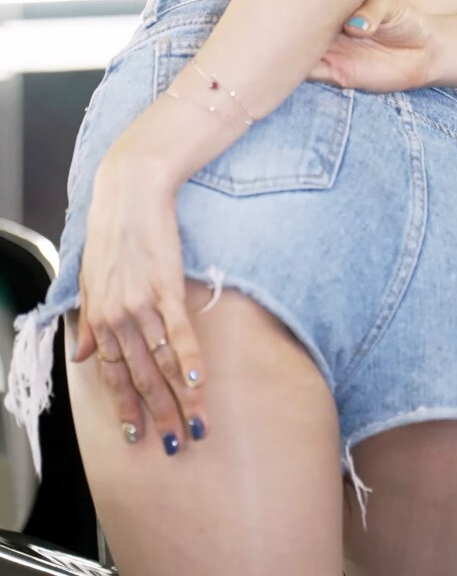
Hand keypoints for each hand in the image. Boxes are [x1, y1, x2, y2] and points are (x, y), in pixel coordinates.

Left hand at [71, 148, 207, 452]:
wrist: (130, 190)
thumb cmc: (112, 230)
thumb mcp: (91, 278)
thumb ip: (88, 321)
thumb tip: (80, 355)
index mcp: (98, 316)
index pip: (111, 374)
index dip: (126, 406)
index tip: (137, 434)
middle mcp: (117, 317)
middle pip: (139, 377)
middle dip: (158, 414)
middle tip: (176, 443)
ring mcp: (142, 303)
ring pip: (161, 363)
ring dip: (180, 397)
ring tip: (196, 423)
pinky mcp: (167, 286)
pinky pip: (179, 331)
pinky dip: (190, 359)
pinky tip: (200, 382)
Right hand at [197, 0, 436, 92]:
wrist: (423, 51)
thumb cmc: (403, 18)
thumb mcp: (389, 6)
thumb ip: (372, 11)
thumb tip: (355, 25)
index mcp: (321, 1)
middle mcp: (312, 25)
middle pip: (268, 18)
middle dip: (236, 11)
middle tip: (204, 1)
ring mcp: (318, 49)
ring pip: (279, 48)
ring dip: (257, 45)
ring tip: (223, 42)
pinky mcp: (331, 72)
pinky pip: (301, 73)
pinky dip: (284, 74)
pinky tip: (264, 73)